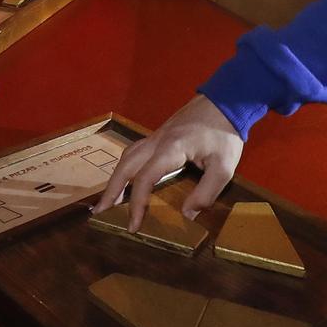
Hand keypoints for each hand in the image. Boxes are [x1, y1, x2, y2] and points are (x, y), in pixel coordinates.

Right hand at [94, 95, 242, 229]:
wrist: (226, 100)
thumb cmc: (224, 133)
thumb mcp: (223, 167)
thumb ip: (206, 193)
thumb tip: (186, 215)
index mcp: (170, 149)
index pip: (145, 179)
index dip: (137, 204)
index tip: (133, 225)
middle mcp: (156, 141)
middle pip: (125, 165)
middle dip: (111, 190)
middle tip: (100, 212)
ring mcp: (156, 135)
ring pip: (127, 156)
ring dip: (115, 178)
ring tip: (109, 199)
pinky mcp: (160, 134)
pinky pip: (135, 152)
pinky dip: (125, 168)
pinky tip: (127, 177)